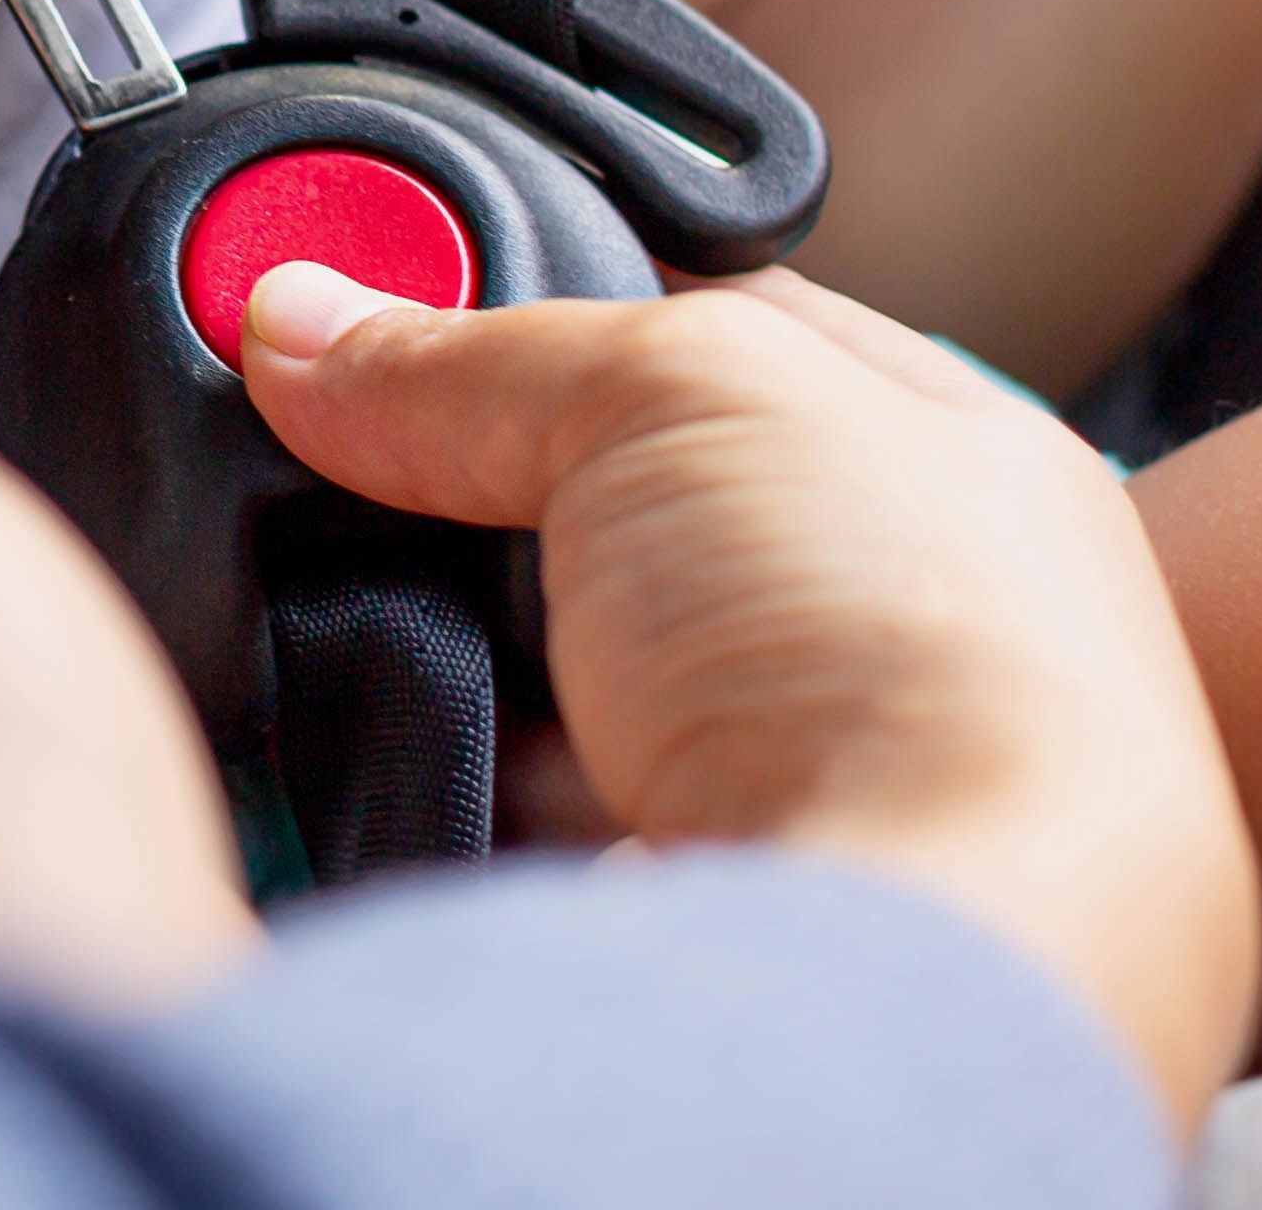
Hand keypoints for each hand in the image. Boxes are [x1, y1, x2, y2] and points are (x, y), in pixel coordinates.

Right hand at [239, 265, 1260, 1132]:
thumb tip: (317, 330)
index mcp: (945, 463)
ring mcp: (786, 784)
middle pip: (626, 511)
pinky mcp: (675, 909)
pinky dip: (440, 782)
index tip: (404, 284)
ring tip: (366, 598)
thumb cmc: (914, 659)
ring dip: (457, 649)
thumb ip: (484, 350)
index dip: (568, 294)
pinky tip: (398, 739)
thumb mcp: (674, 390)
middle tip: (354, 445)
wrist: (916, 977)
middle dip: (488, 490)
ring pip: (555, 677)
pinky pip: (507, 818)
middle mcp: (883, 630)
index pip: (729, 335)